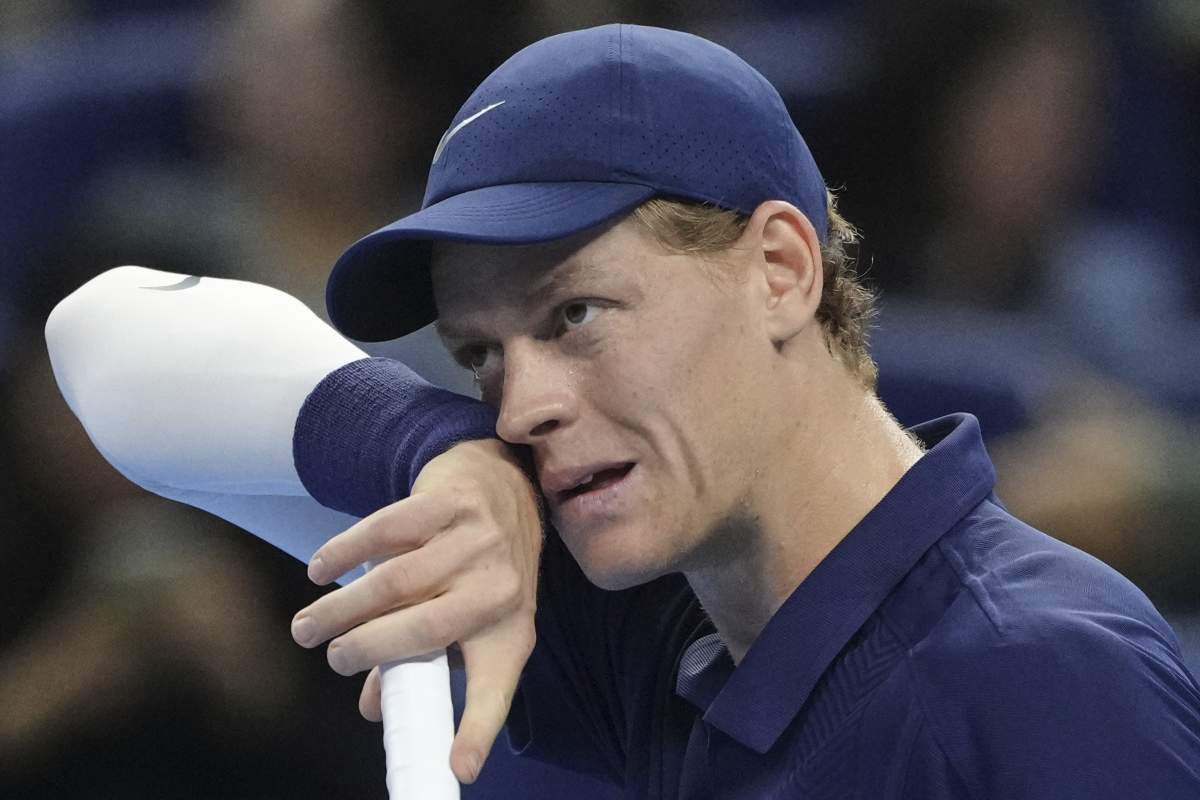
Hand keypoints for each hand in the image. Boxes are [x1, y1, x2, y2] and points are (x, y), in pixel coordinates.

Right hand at [290, 438, 541, 783]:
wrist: (505, 486)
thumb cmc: (481, 570)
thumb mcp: (469, 621)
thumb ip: (419, 661)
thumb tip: (372, 705)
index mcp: (510, 634)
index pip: (497, 690)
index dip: (477, 733)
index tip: (457, 770)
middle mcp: (501, 589)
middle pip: (422, 631)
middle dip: (364, 651)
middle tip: (331, 658)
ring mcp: (479, 541)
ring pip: (394, 583)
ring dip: (341, 609)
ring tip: (309, 627)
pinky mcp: (452, 502)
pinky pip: (385, 532)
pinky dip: (344, 553)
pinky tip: (321, 570)